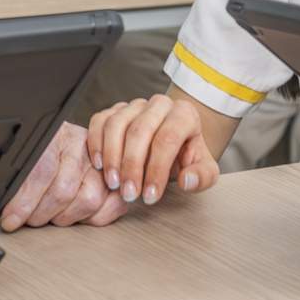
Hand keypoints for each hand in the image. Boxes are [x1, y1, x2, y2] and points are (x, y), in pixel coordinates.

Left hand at [0, 121, 126, 231]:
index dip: (24, 202)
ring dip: (64, 217)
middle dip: (42, 213)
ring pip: (87, 201)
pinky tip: (76, 215)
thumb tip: (7, 211)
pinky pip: (112, 205)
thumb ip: (18, 179)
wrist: (67, 139)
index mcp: (57, 134)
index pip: (40, 172)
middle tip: (31, 219)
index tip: (11, 220)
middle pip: (64, 191)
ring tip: (52, 215)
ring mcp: (103, 161)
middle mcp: (82, 145)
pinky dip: (91, 218)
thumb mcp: (26, 155)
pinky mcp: (118, 178)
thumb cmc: (44, 151)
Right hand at [88, 93, 219, 205]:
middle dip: (132, 166)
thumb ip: (202, 177)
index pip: (168, 138)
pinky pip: (100, 121)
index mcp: (184, 114)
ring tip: (113, 184)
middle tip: (129, 194)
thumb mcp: (204, 170)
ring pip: (117, 124)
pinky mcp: (115, 110)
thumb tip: (187, 180)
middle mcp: (159, 104)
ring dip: (112, 157)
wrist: (173, 142)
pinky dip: (96, 143)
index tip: (151, 196)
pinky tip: (99, 165)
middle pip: (140, 130)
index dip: (157, 169)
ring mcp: (135, 105)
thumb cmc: (187, 156)